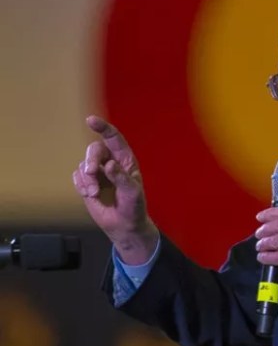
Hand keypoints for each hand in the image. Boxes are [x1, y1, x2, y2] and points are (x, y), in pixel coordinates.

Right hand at [72, 116, 158, 263]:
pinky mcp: (87, 182)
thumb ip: (121, 178)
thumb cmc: (134, 207)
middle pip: (94, 150)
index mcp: (126, 160)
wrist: (124, 225)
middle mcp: (111, 162)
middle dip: (91, 160)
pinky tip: (90, 195)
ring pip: (83, 164)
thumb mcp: (132, 192)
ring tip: (94, 193)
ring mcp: (98, 172)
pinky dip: (80, 185)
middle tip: (91, 173)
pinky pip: (76, 176)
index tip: (91, 120)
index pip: (114, 138)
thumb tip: (109, 164)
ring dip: (86, 179)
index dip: (103, 128)